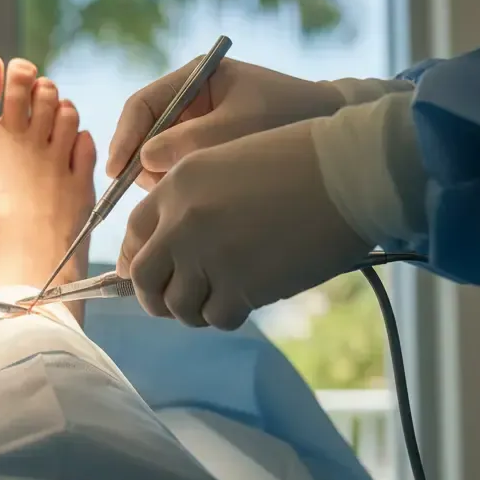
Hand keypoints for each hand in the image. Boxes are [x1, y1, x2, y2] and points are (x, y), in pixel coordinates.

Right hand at [107, 58, 345, 189]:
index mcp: (196, 77)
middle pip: (144, 132)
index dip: (125, 137)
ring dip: (163, 176)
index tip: (116, 170)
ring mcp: (197, 124)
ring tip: (189, 191)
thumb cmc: (290, 119)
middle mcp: (190, 99)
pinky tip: (199, 195)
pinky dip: (180, 183)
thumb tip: (144, 161)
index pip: (142, 104)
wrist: (335, 138)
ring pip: (158, 155)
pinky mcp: (207, 148)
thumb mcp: (238, 129)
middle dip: (143, 162)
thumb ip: (189, 142)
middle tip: (155, 191)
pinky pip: (178, 167)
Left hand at [116, 121, 373, 329]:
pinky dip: (226, 315)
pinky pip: (216, 317)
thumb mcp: (224, 164)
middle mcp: (181, 222)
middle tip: (175, 301)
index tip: (145, 274)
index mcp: (175, 186)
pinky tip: (245, 301)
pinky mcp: (241, 285)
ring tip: (218, 299)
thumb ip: (189, 201)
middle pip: (143, 277)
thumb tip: (169, 247)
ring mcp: (208, 256)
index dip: (135, 257)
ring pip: (177, 305)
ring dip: (194, 309)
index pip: (133, 233)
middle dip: (153, 296)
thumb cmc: (296, 162)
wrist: (346, 174)